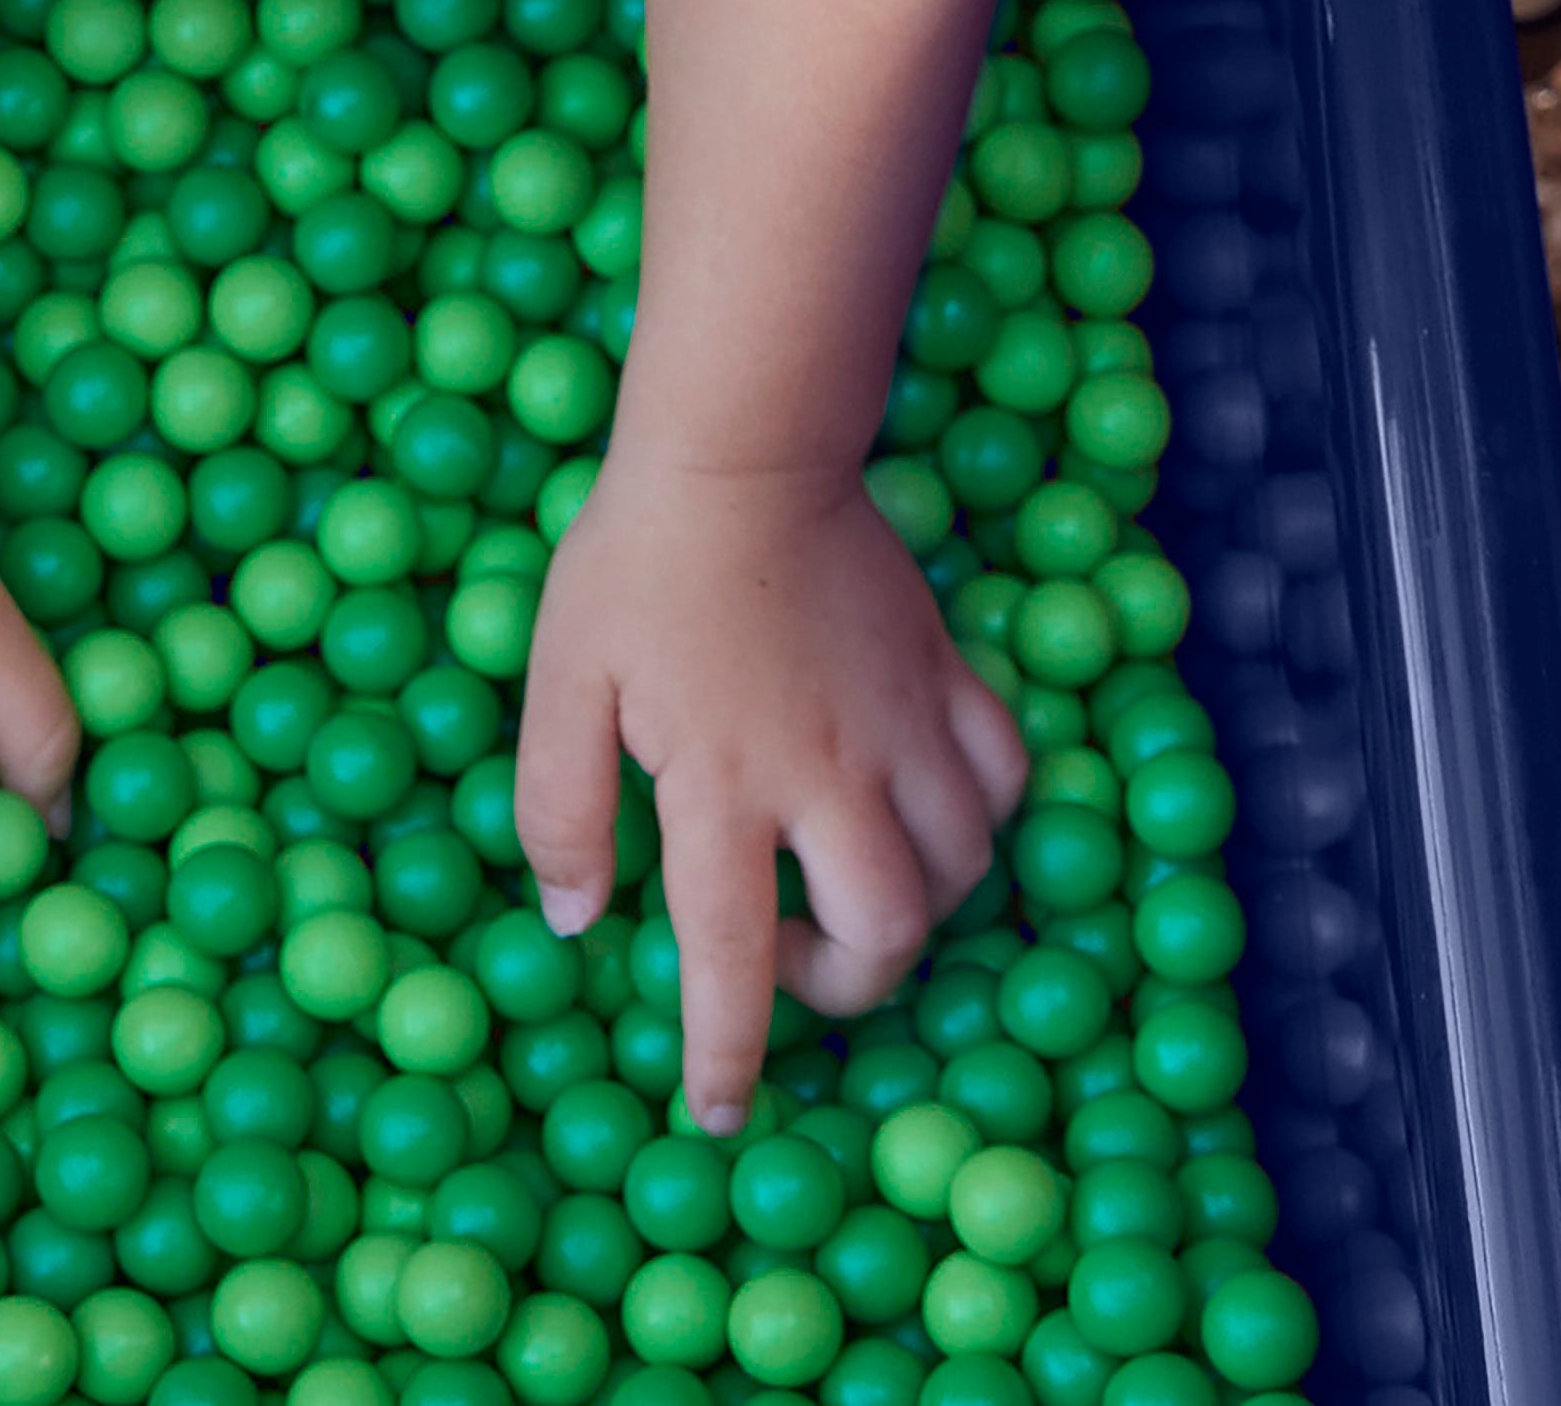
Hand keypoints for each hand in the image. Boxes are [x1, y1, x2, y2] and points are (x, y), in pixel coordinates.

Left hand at [513, 458, 1025, 1133]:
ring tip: (848, 877)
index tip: (720, 1111)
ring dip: (913, 905)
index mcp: (722, 784)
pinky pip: (1001, 777)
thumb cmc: (636, 564)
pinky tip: (925, 804)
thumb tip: (576, 920)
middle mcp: (829, 773)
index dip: (726, 1052)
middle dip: (842, 985)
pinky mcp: (946, 672)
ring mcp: (902, 723)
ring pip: (960, 869)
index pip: (733, 958)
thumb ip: (559, 808)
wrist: (741, 449)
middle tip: (789, 954)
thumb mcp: (560, 680)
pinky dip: (979, 815)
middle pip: (885, 937)